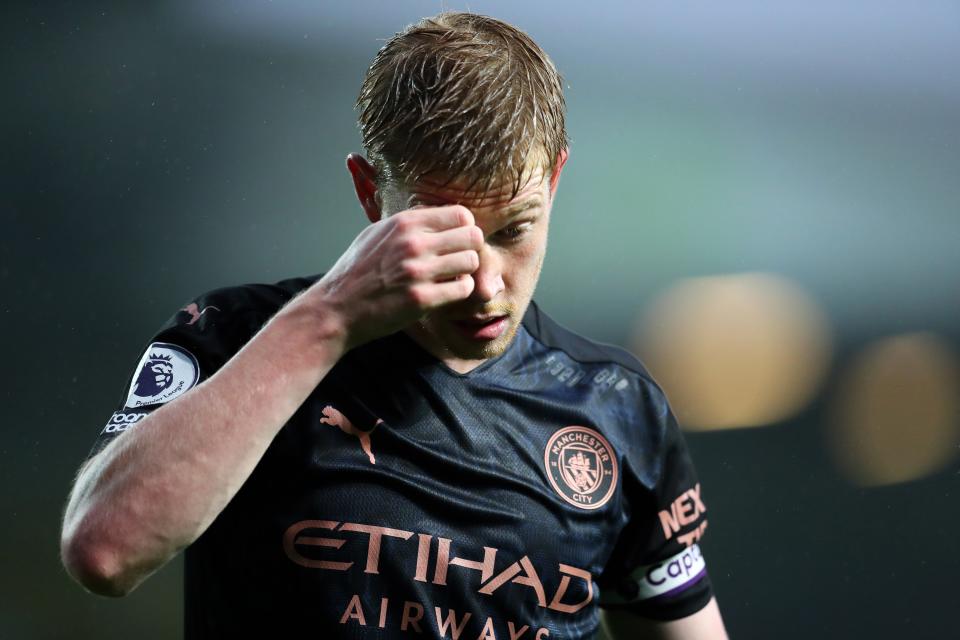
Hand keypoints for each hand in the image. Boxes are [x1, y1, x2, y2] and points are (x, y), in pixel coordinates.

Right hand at [295, 205, 483, 349]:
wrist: (335, 308)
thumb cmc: (356, 272)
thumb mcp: (376, 233)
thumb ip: (407, 223)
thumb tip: (436, 213)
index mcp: (404, 222)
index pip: (460, 213)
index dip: (464, 228)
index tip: (456, 240)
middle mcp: (413, 243)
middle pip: (473, 236)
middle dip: (470, 249)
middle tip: (458, 260)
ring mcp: (418, 271)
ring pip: (472, 262)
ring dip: (466, 272)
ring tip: (451, 277)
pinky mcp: (422, 299)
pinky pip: (463, 289)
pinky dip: (459, 292)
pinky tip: (445, 293)